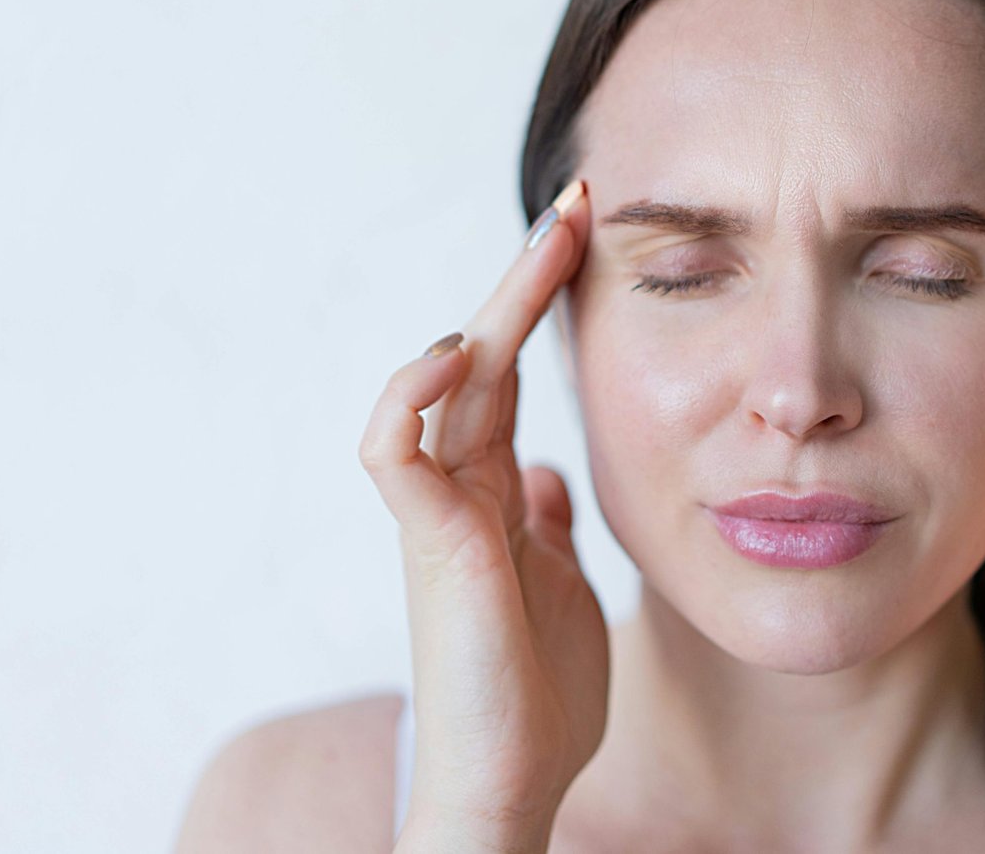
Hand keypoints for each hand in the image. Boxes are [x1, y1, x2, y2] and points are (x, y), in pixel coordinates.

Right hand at [358, 179, 605, 852]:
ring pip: (444, 381)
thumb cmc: (536, 695)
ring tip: (546, 245)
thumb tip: (549, 477)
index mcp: (497, 491)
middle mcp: (462, 488)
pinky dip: (411, 394)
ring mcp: (441, 512)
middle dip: (527, 276)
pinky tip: (458, 353)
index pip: (512, 372)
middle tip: (575, 201)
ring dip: (491, 307)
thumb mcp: (564, 584)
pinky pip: (395, 451)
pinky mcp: (429, 544)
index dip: (544, 304)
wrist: (512, 782)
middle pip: (484, 355)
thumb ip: (547, 523)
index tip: (589, 236)